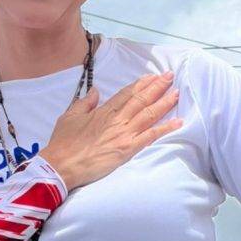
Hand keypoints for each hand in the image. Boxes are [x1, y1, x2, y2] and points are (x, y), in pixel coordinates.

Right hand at [38, 72, 181, 190]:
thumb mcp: (69, 116)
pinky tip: (178, 122)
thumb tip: (95, 91)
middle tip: (170, 76)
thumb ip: (84, 103)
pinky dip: (165, 128)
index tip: (151, 76)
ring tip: (177, 93)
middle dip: (157, 87)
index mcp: (103, 111)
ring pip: (149, 114)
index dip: (140, 84)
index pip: (126, 94)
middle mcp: (117, 120)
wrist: (63, 164)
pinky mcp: (128, 149)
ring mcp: (124, 134)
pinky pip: (151, 136)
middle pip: (141, 100)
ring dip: (164, 103)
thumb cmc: (64, 142)